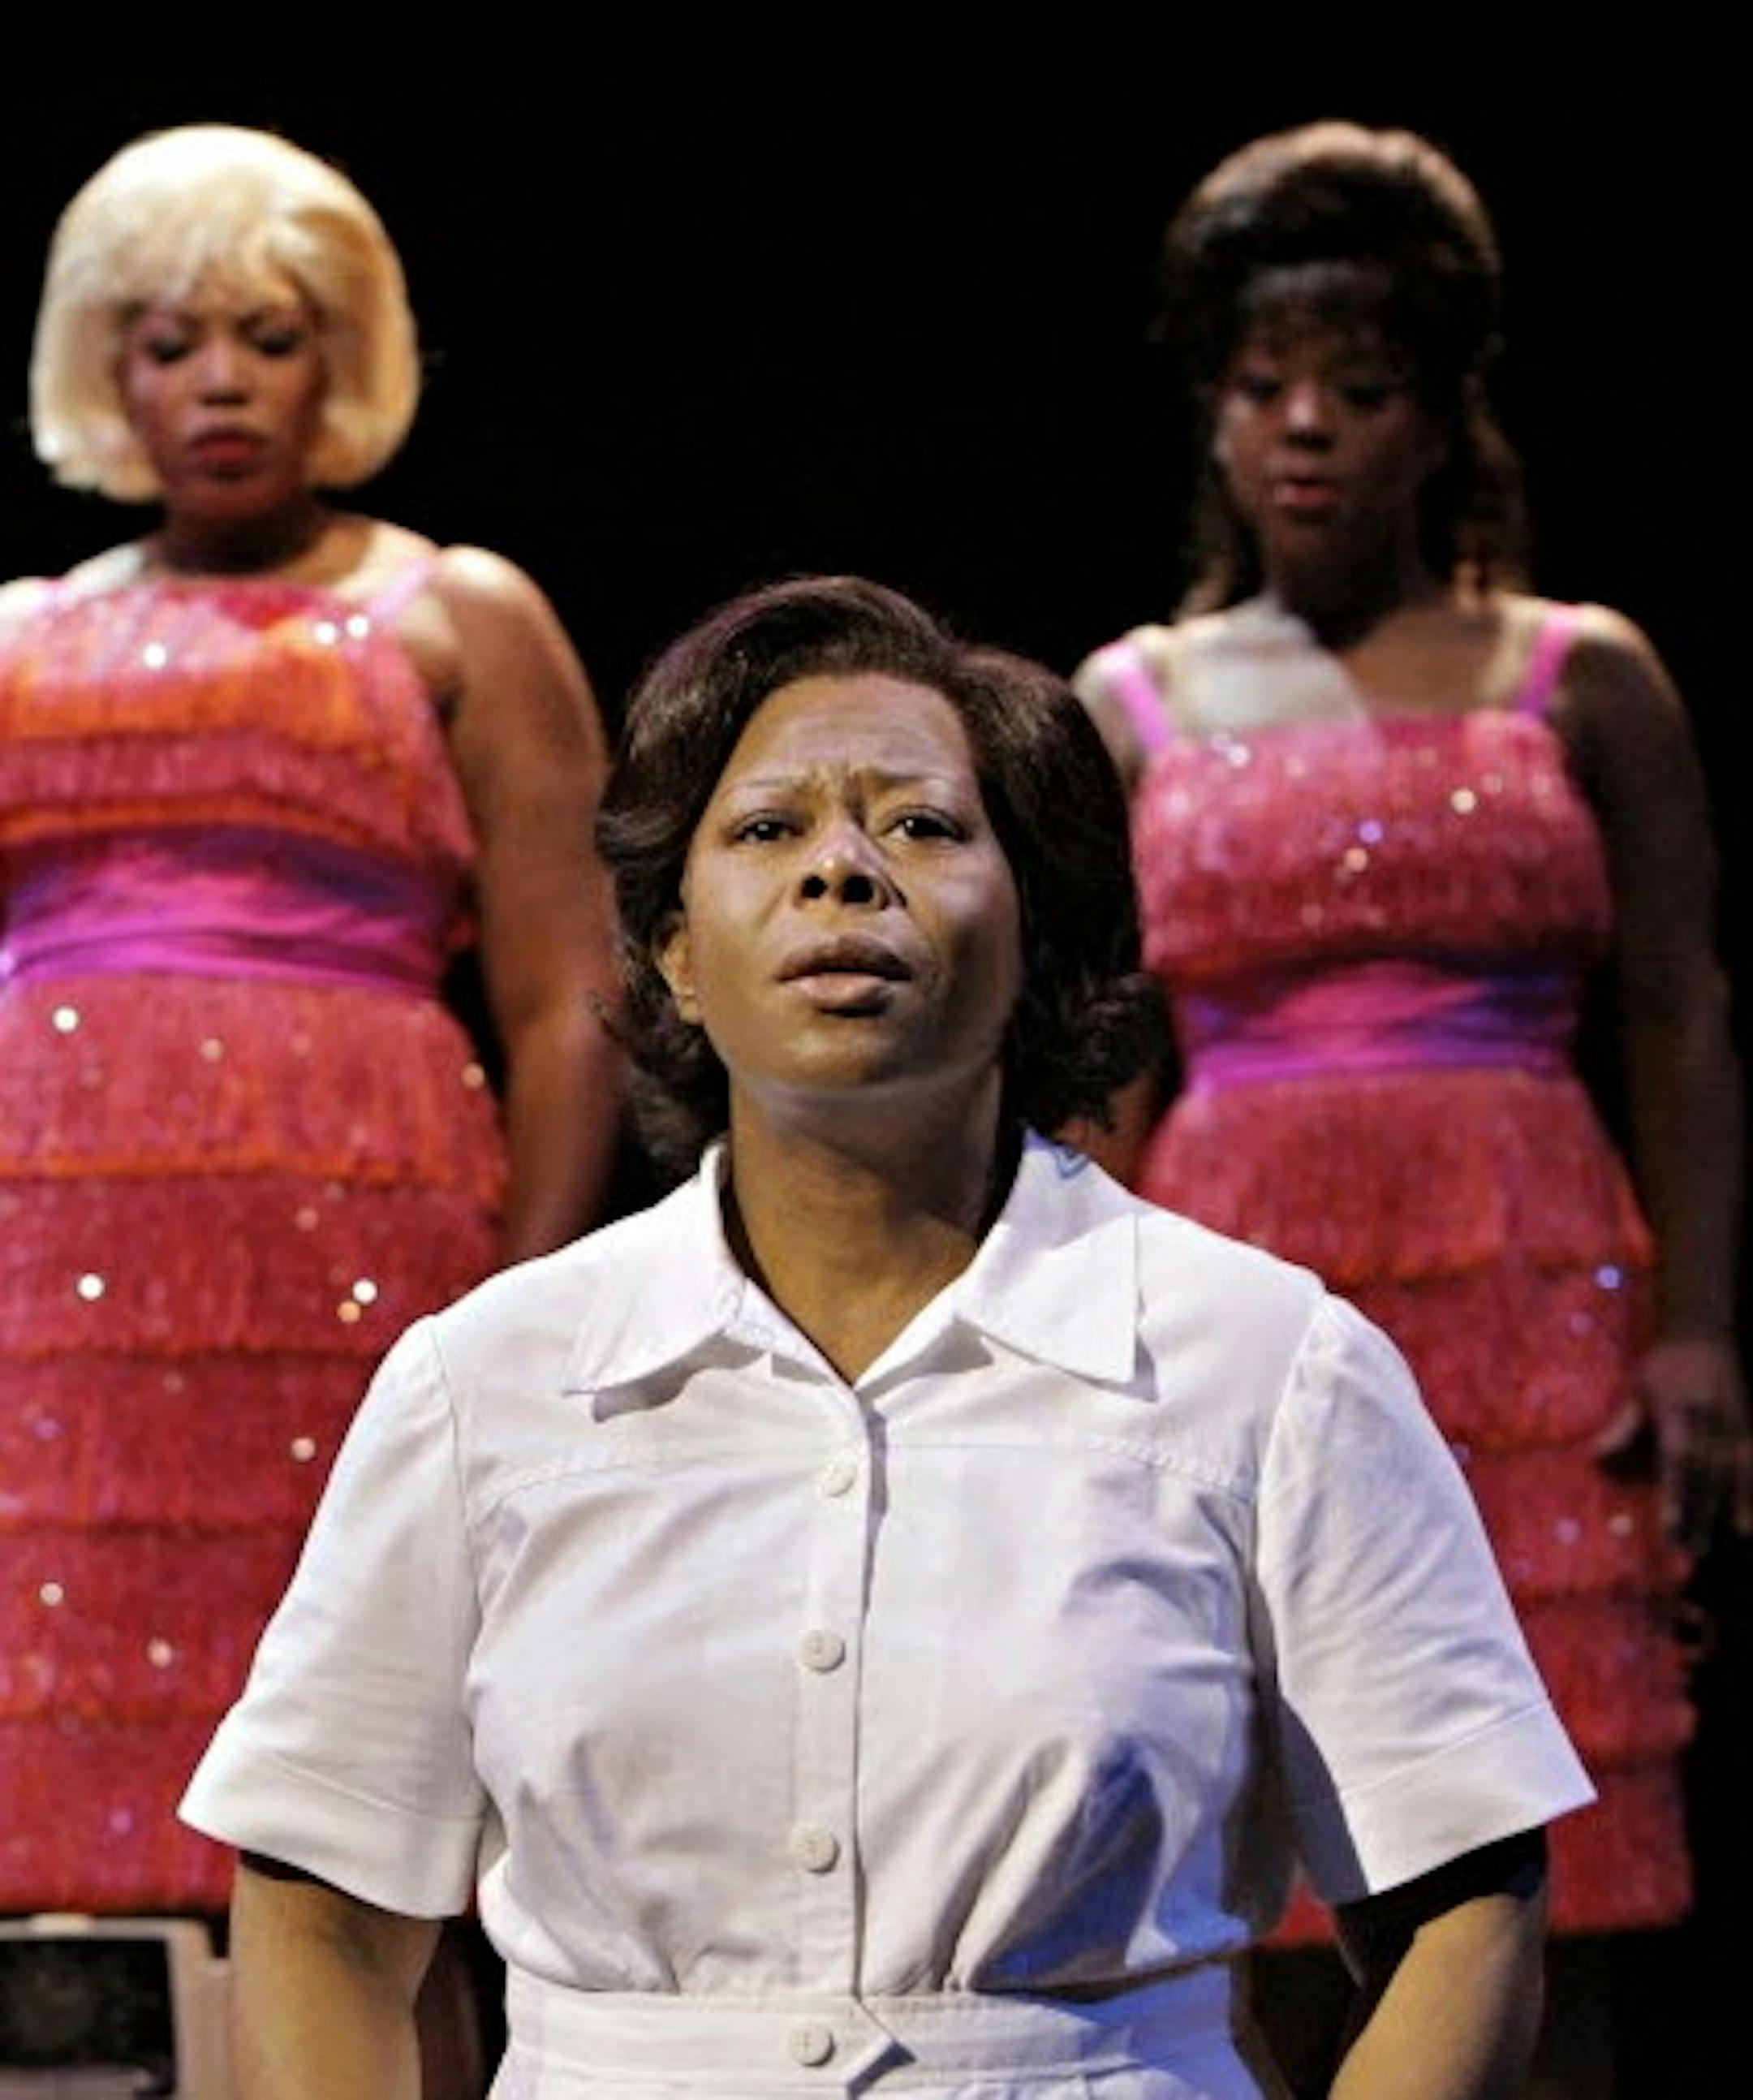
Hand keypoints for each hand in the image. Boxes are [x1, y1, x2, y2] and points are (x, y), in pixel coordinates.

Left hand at [1594, 1332, 1752, 1552]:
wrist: (1703, 1328)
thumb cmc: (1662, 1363)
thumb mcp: (1637, 1389)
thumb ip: (1622, 1427)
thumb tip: (1594, 1459)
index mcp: (1677, 1410)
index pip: (1677, 1461)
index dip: (1675, 1496)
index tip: (1670, 1528)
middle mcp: (1709, 1419)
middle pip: (1706, 1474)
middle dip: (1698, 1513)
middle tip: (1688, 1551)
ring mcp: (1733, 1422)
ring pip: (1732, 1473)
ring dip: (1727, 1509)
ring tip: (1723, 1545)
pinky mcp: (1746, 1425)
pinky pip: (1750, 1464)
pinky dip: (1750, 1493)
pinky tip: (1745, 1523)